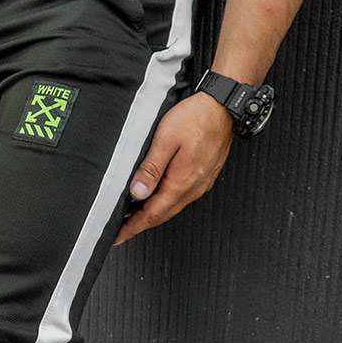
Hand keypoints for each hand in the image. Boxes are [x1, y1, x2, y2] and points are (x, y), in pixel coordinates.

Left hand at [115, 92, 234, 245]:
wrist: (224, 107)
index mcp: (181, 183)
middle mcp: (193, 188)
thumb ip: (150, 169)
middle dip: (139, 223)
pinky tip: (155, 194)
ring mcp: (200, 183)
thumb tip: (136, 192)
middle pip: (161, 214)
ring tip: (132, 213)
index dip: (132, 227)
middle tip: (120, 228)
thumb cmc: (196, 118)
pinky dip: (164, 201)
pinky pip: (181, 196)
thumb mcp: (165, 140)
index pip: (151, 215)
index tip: (117, 236)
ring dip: (151, 212)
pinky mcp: (204, 176)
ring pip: (171, 206)